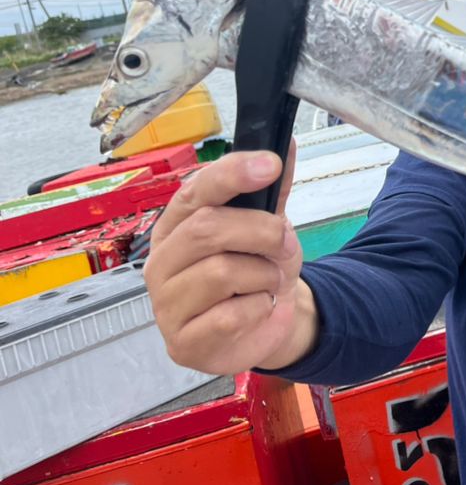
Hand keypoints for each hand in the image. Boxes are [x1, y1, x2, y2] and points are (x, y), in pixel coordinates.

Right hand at [143, 144, 316, 375]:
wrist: (266, 325)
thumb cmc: (257, 269)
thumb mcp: (269, 226)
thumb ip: (273, 189)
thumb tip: (283, 143)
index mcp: (176, 224)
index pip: (194, 191)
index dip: (232, 174)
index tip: (270, 164)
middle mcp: (162, 260)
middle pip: (208, 228)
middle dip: (262, 232)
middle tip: (285, 244)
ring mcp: (166, 304)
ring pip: (222, 272)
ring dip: (264, 274)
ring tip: (268, 282)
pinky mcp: (182, 342)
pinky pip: (230, 315)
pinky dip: (259, 308)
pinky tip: (257, 309)